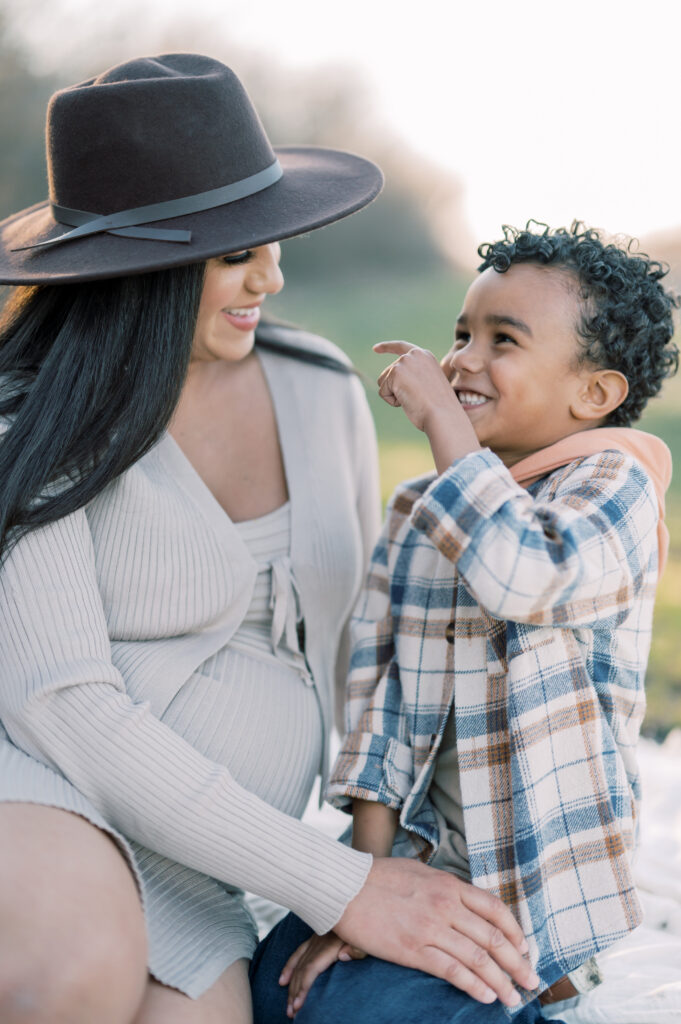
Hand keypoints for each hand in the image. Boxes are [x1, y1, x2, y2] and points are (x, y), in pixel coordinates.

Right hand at [279, 930, 365, 1017]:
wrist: (357, 908)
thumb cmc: (368, 927)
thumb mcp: (367, 939)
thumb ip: (357, 949)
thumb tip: (342, 956)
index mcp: (330, 944)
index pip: (311, 969)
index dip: (303, 987)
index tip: (298, 1005)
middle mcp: (319, 942)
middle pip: (302, 970)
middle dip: (294, 992)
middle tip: (291, 1013)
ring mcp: (316, 939)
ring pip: (298, 964)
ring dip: (291, 985)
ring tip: (288, 1006)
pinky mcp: (316, 938)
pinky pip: (298, 954)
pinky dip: (289, 967)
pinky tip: (282, 981)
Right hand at [334, 857, 539, 1008]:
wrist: (345, 885)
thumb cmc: (379, 876)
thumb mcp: (421, 872)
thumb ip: (445, 887)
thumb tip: (463, 900)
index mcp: (449, 885)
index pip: (495, 909)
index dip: (515, 932)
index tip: (525, 949)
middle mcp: (446, 905)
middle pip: (493, 937)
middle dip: (517, 963)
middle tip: (532, 981)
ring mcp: (431, 927)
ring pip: (478, 958)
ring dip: (501, 982)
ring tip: (513, 999)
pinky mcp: (413, 949)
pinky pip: (452, 970)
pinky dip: (473, 985)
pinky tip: (485, 996)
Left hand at [374, 341, 458, 431]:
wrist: (443, 415)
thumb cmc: (439, 408)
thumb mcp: (429, 386)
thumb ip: (414, 377)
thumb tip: (395, 381)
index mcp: (425, 356)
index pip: (401, 347)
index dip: (386, 347)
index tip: (375, 349)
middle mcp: (414, 354)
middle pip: (388, 372)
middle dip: (395, 389)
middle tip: (417, 398)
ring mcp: (404, 362)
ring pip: (383, 382)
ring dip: (394, 395)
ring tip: (414, 399)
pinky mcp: (395, 372)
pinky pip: (383, 392)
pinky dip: (392, 401)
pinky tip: (408, 402)